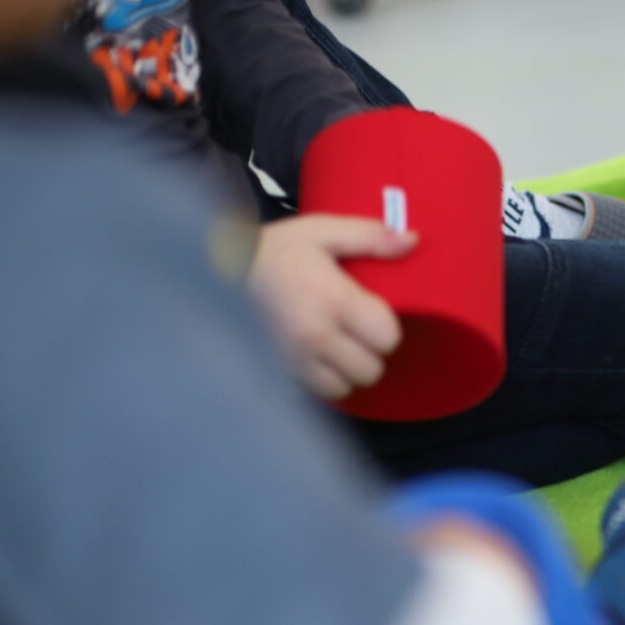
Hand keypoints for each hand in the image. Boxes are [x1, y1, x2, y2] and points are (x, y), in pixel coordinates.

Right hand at [248, 215, 415, 400]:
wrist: (211, 269)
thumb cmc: (273, 250)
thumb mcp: (321, 231)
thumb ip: (370, 236)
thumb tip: (412, 240)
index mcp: (333, 300)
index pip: (387, 338)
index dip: (386, 327)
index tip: (372, 313)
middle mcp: (315, 336)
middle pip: (371, 370)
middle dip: (370, 352)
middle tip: (356, 330)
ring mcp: (295, 359)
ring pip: (346, 388)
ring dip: (348, 371)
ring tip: (337, 345)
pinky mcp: (278, 372)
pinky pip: (317, 393)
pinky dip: (324, 380)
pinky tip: (317, 357)